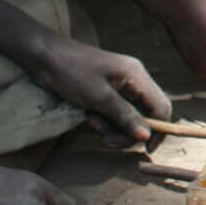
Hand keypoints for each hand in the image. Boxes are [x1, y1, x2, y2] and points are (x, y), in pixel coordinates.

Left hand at [29, 35, 171, 143]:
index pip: (161, 106)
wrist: (44, 56)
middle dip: (126, 131)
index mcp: (137, 76)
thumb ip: (124, 117)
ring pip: (129, 117)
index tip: (145, 148)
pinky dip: (105, 121)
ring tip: (91, 124)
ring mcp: (121, 86)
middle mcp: (134, 80)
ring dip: (112, 127)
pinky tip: (89, 118)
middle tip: (105, 138)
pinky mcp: (107, 92)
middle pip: (145, 115)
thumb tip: (146, 136)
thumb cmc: (71, 72)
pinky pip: (115, 113)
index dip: (158, 129)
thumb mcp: (98, 98)